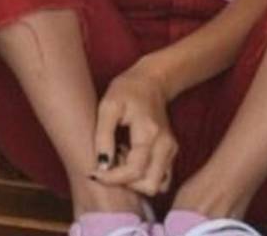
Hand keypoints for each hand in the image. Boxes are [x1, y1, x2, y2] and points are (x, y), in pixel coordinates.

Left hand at [91, 59, 177, 195]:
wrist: (151, 81)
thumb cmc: (127, 91)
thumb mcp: (108, 107)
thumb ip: (103, 137)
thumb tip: (102, 166)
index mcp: (150, 133)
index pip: (134, 171)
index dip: (112, 178)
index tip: (95, 173)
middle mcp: (165, 146)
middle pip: (150, 185)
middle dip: (126, 182)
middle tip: (110, 163)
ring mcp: (171, 151)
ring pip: (157, 185)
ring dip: (136, 182)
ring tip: (120, 160)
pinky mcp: (171, 154)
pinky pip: (161, 179)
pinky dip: (144, 177)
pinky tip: (130, 160)